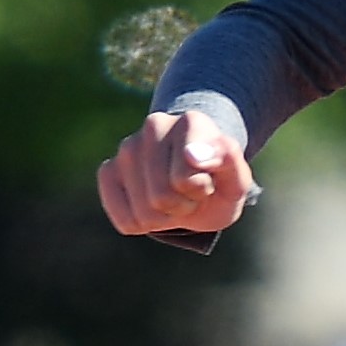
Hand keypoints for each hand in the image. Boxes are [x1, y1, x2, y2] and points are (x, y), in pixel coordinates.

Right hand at [97, 110, 254, 237]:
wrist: (195, 182)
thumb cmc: (218, 182)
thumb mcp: (237, 181)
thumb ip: (230, 163)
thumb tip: (196, 155)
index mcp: (192, 122)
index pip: (185, 177)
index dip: (200, 190)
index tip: (207, 181)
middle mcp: (156, 125)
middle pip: (163, 197)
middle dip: (184, 204)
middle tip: (192, 192)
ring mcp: (127, 147)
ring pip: (145, 212)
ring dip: (165, 216)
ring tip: (175, 195)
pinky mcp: (108, 170)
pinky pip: (125, 219)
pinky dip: (143, 223)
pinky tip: (152, 204)